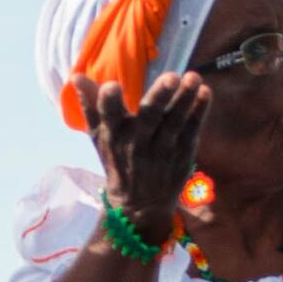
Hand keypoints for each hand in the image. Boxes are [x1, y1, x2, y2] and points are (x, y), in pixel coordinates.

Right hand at [77, 70, 207, 232]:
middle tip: (171, 77)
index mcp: (114, 135)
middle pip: (149, 117)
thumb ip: (90, 106)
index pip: (108, 117)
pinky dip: (199, 112)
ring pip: (175, 122)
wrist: (140, 205)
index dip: (108, 102)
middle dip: (159, 97)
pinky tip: (206, 93)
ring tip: (194, 78)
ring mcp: (162, 149)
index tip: (111, 87)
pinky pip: (192, 130)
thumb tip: (76, 77)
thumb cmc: (118, 161)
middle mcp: (137, 143)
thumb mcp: (99, 137)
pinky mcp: (182, 153)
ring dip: (185, 99)